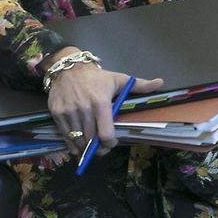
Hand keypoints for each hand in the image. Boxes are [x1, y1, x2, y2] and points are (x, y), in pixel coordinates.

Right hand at [47, 63, 162, 156]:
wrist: (68, 68)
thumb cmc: (96, 77)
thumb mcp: (118, 79)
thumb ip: (139, 84)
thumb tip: (160, 82)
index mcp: (101, 102)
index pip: (106, 134)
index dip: (110, 144)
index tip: (111, 143)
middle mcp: (84, 109)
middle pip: (92, 140)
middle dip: (98, 148)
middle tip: (101, 149)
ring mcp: (69, 112)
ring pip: (78, 140)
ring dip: (85, 147)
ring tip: (89, 146)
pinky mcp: (57, 114)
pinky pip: (65, 136)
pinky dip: (71, 144)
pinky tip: (76, 143)